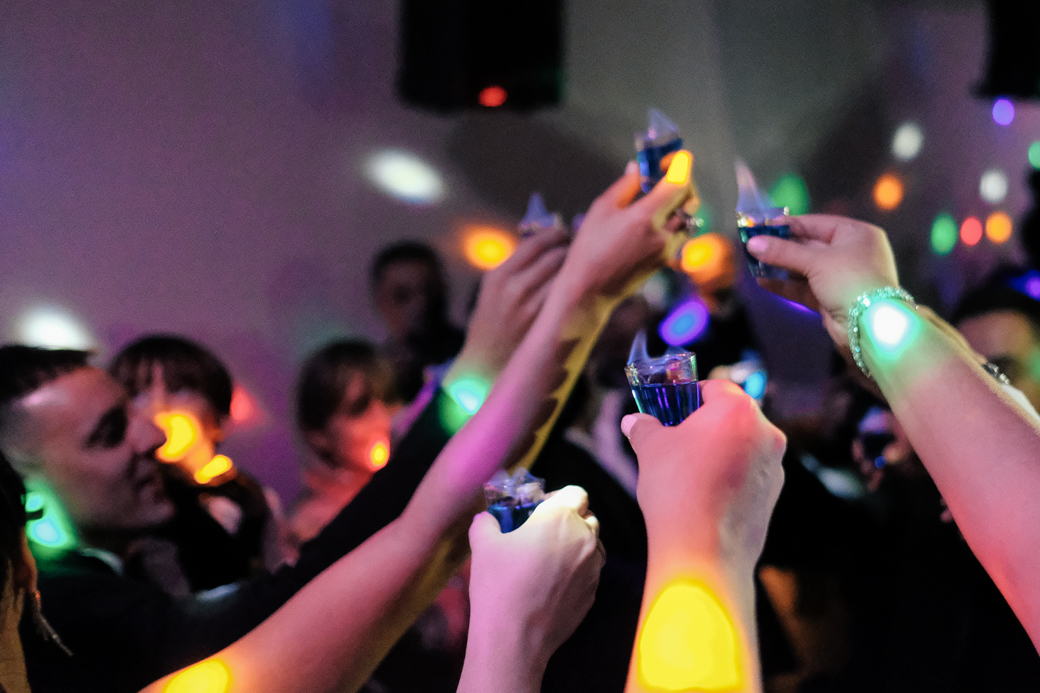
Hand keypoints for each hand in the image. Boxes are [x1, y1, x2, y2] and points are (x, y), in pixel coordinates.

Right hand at [455, 228, 569, 376]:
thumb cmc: (492, 323)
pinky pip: (568, 296)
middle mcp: (513, 287)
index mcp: (498, 275)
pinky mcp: (545, 323)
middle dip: (571, 250)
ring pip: (566, 275)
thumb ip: (516, 266)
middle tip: (578, 251)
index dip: (556, 235)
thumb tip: (546, 241)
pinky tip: (580, 289)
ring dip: (576, 269)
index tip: (565, 235)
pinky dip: (577, 289)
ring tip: (581, 269)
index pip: (536, 243)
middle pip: (556, 255)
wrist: (485, 364)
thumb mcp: (493, 290)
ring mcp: (531, 306)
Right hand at [467, 486, 604, 670]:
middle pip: (588, 517)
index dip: (558, 497)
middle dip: (569, 520)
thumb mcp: (483, 544)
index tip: (538, 509)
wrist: (514, 638)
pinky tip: (552, 586)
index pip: (576, 492)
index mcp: (561, 518)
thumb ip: (487, 522)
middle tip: (541, 533)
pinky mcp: (593, 595)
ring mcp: (593, 569)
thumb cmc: (499, 583)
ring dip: (577, 546)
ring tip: (549, 560)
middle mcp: (585, 539)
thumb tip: (487, 519)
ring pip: (593, 546)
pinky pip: (589, 574)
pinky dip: (576, 572)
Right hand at [559, 156, 697, 300]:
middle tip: (667, 175)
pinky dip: (674, 220)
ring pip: (688, 218)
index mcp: (646, 217)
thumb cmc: (588, 248)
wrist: (590, 291)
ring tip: (660, 197)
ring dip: (680, 202)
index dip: (681, 165)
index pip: (680, 183)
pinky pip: (679, 234)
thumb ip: (625, 186)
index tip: (671, 158)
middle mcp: (663, 233)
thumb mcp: (601, 210)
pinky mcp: (665, 261)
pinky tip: (655, 219)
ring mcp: (667, 249)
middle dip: (684, 182)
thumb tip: (639, 168)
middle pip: (691, 200)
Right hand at [622, 380, 785, 572]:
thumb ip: (644, 428)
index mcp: (737, 410)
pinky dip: (730, 475)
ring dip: (720, 450)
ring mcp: (774, 466)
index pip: (716, 387)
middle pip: (733, 416)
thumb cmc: (677, 491)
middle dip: (706, 424)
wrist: (703, 551)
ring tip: (689, 471)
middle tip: (678, 438)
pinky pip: (749, 473)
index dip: (691, 395)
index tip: (674, 408)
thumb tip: (633, 421)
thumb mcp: (651, 449)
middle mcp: (765, 433)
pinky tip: (704, 493)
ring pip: (743, 445)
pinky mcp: (773, 494)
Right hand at [744, 214, 898, 351]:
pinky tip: (763, 281)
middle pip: (809, 245)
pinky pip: (804, 287)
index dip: (788, 225)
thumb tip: (752, 243)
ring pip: (804, 268)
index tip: (761, 227)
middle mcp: (850, 252)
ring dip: (780, 266)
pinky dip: (785, 284)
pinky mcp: (831, 298)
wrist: (871, 327)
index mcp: (856, 234)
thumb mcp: (817, 261)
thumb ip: (783, 252)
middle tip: (753, 246)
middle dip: (781, 247)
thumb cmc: (850, 281)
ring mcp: (840, 277)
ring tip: (754, 263)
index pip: (816, 223)